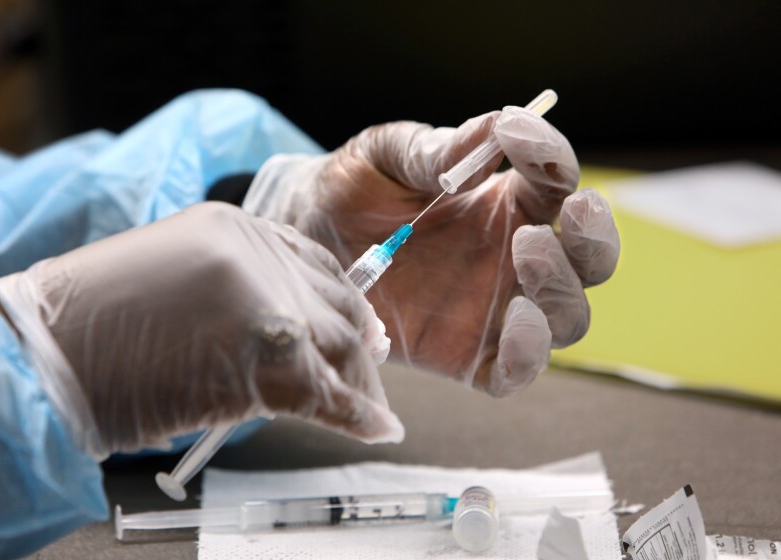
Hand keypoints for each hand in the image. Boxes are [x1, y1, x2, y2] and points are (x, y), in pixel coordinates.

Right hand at [0, 202, 402, 456]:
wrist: (49, 343)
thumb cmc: (90, 316)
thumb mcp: (171, 274)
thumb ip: (228, 289)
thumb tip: (268, 328)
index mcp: (237, 228)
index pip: (314, 264)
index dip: (339, 298)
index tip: (353, 321)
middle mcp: (265, 261)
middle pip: (339, 304)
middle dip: (358, 341)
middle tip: (367, 365)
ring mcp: (273, 307)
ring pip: (344, 348)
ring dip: (362, 382)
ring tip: (369, 405)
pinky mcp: (274, 364)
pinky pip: (335, 395)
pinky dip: (361, 416)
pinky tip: (377, 427)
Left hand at [245, 106, 619, 396]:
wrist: (309, 238)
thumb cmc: (356, 189)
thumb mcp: (388, 155)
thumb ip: (435, 147)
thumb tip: (494, 128)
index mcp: (507, 201)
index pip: (558, 181)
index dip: (552, 155)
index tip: (516, 134)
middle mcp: (515, 257)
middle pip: (589, 261)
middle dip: (592, 239)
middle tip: (561, 213)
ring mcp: (496, 309)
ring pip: (568, 318)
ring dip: (563, 290)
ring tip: (526, 251)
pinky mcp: (467, 356)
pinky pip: (516, 372)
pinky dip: (529, 355)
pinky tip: (515, 321)